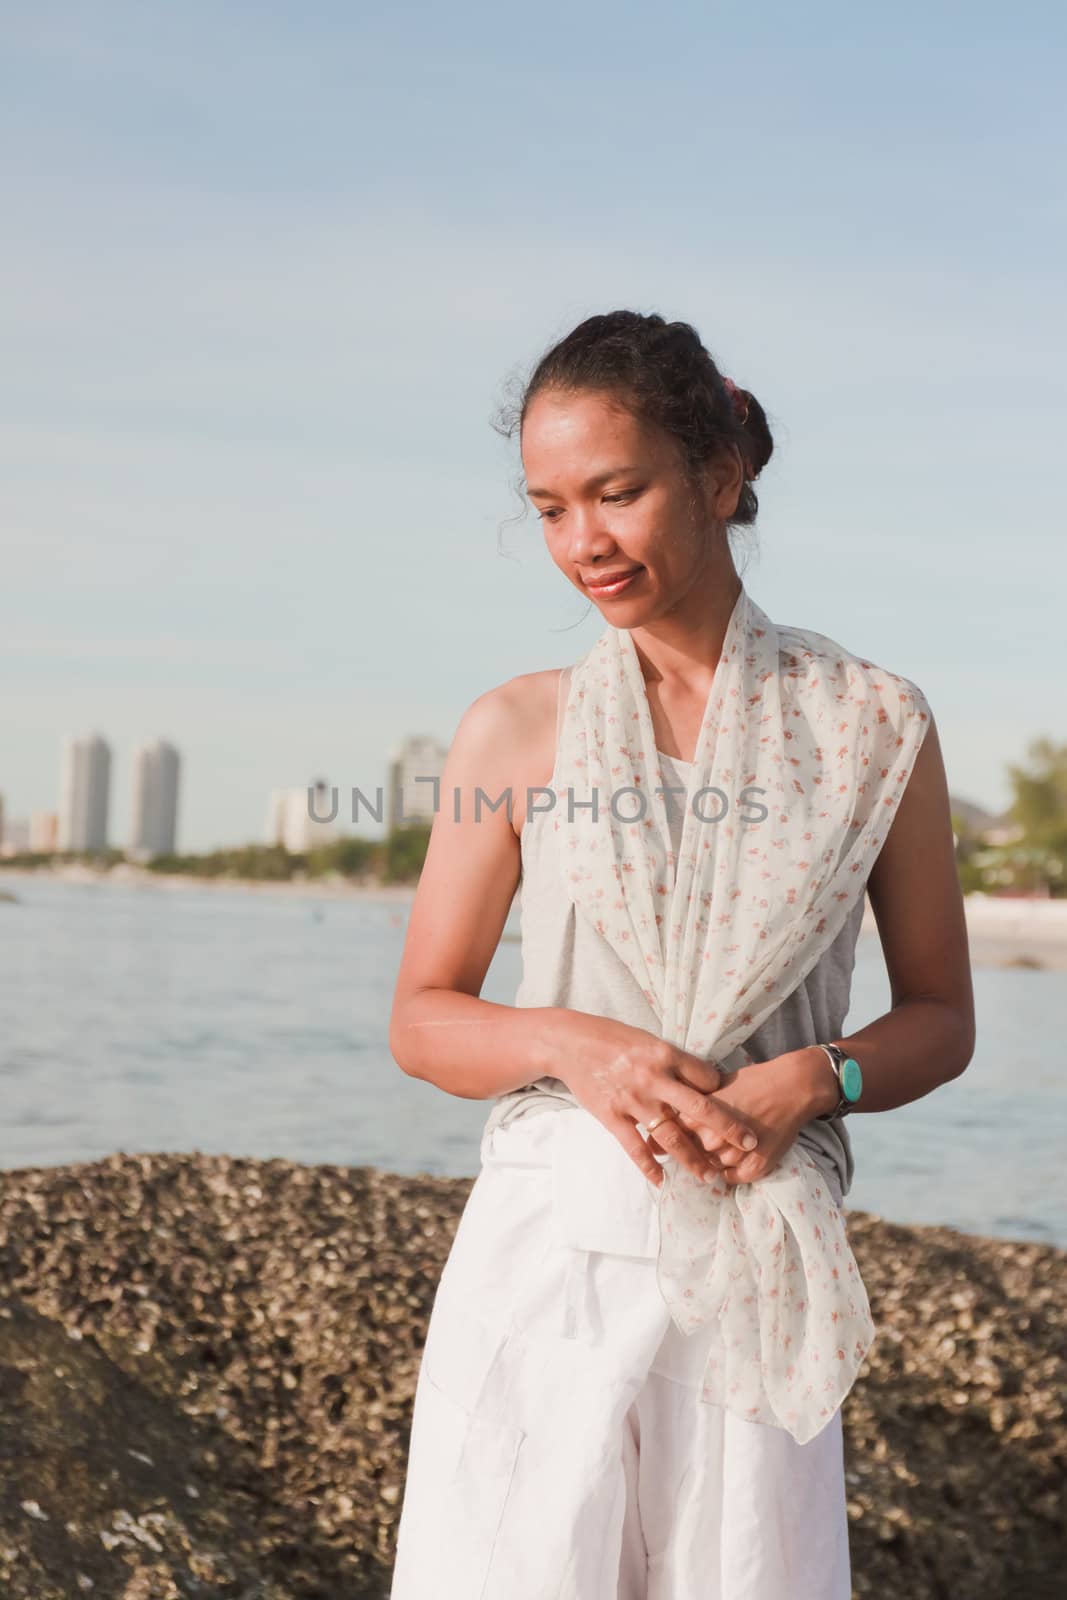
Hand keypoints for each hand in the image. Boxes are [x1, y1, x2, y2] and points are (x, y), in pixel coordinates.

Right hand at [556, 1013, 762, 1188]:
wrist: (569, 1042)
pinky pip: (634, 1147)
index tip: (735, 1108)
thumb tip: (702, 1080)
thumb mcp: (647, 1040)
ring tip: (710, 1176)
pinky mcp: (611, 1116)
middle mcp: (653, 1078)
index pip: (706, 1079)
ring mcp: (633, 1100)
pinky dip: (648, 1166)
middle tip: (751, 1144)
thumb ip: (672, 1061)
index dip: (723, 1095)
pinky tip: (661, 1181)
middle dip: (728, 1128)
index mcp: (665, 1055)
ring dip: (693, 1158)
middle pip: (699, 1108)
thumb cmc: (611, 1038)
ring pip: (671, 1135)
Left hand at [672, 1047, 828, 1185]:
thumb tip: (676, 1112)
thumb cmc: (754, 1081)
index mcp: (699, 1117)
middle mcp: (712, 1140)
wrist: (792, 1088)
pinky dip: (732, 1170)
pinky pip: (732, 1178)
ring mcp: (733, 1156)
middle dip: (698, 1146)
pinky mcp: (754, 1167)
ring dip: (715, 1159)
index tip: (686, 1131)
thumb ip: (695, 1101)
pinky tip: (738, 1156)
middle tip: (711, 1137)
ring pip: (712, 1167)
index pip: (676, 1135)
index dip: (682, 1133)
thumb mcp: (716, 1085)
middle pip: (693, 1152)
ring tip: (727, 1145)